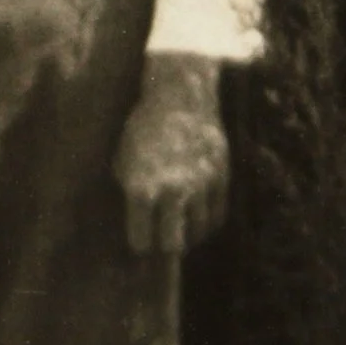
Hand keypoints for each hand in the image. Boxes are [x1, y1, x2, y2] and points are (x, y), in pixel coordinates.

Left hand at [115, 52, 229, 255]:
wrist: (180, 98)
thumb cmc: (144, 129)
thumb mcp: (124, 159)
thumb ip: (131, 193)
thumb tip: (139, 221)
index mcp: (143, 187)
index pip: (141, 240)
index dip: (139, 243)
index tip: (140, 241)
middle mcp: (173, 191)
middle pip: (172, 244)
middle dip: (163, 246)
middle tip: (160, 241)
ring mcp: (200, 186)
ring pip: (197, 232)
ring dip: (187, 234)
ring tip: (180, 230)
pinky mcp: (221, 179)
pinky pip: (217, 217)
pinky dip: (206, 223)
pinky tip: (197, 219)